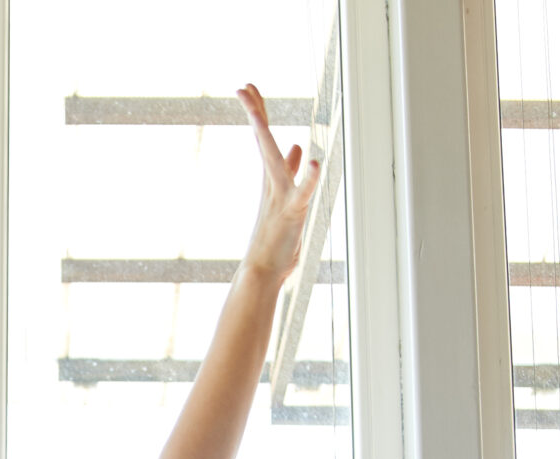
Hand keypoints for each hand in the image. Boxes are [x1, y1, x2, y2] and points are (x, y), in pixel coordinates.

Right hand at [236, 84, 320, 277]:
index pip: (264, 138)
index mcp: (271, 178)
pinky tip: (316, 163)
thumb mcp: (286, 197)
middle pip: (263, 141)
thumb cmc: (275, 238)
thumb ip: (291, 170)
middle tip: (243, 87)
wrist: (263, 269)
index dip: (258, 112)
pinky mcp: (292, 213)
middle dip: (255, 113)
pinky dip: (309, 179)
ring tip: (255, 113)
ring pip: (272, 160)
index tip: (248, 89)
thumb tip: (296, 146)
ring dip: (264, 136)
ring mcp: (280, 196)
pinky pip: (302, 193)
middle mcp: (272, 182)